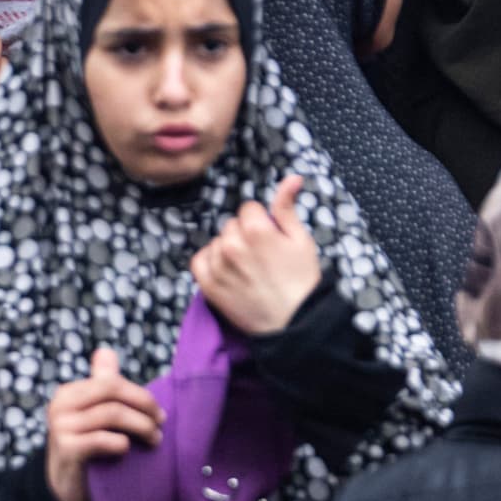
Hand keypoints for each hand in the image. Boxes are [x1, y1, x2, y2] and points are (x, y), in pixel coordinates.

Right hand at [41, 350, 164, 500]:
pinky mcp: (66, 449)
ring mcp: (61, 427)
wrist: (64, 491)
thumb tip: (105, 351)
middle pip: (111, 390)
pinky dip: (120, 443)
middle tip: (161, 422)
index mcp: (69, 393)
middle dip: (143, 404)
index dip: (138, 393)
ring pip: (111, 414)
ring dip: (141, 426)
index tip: (156, 411)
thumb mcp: (92, 416)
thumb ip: (100, 385)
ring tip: (154, 439)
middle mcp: (61, 405)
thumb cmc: (86, 451)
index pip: (111, 381)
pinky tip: (126, 450)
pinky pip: (101, 439)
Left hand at [188, 174, 322, 336]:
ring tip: (247, 266)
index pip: (248, 209)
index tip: (270, 237)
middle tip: (261, 254)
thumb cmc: (301, 279)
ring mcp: (218, 266)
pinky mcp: (209, 287)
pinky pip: (199, 261)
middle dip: (244, 234)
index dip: (261, 221)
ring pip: (217, 242)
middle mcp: (232, 245)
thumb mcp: (301, 239)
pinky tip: (225, 269)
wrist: (294, 322)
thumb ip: (288, 207)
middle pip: (232, 225)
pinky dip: (209, 261)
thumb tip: (292, 178)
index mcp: (256, 229)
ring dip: (228, 249)